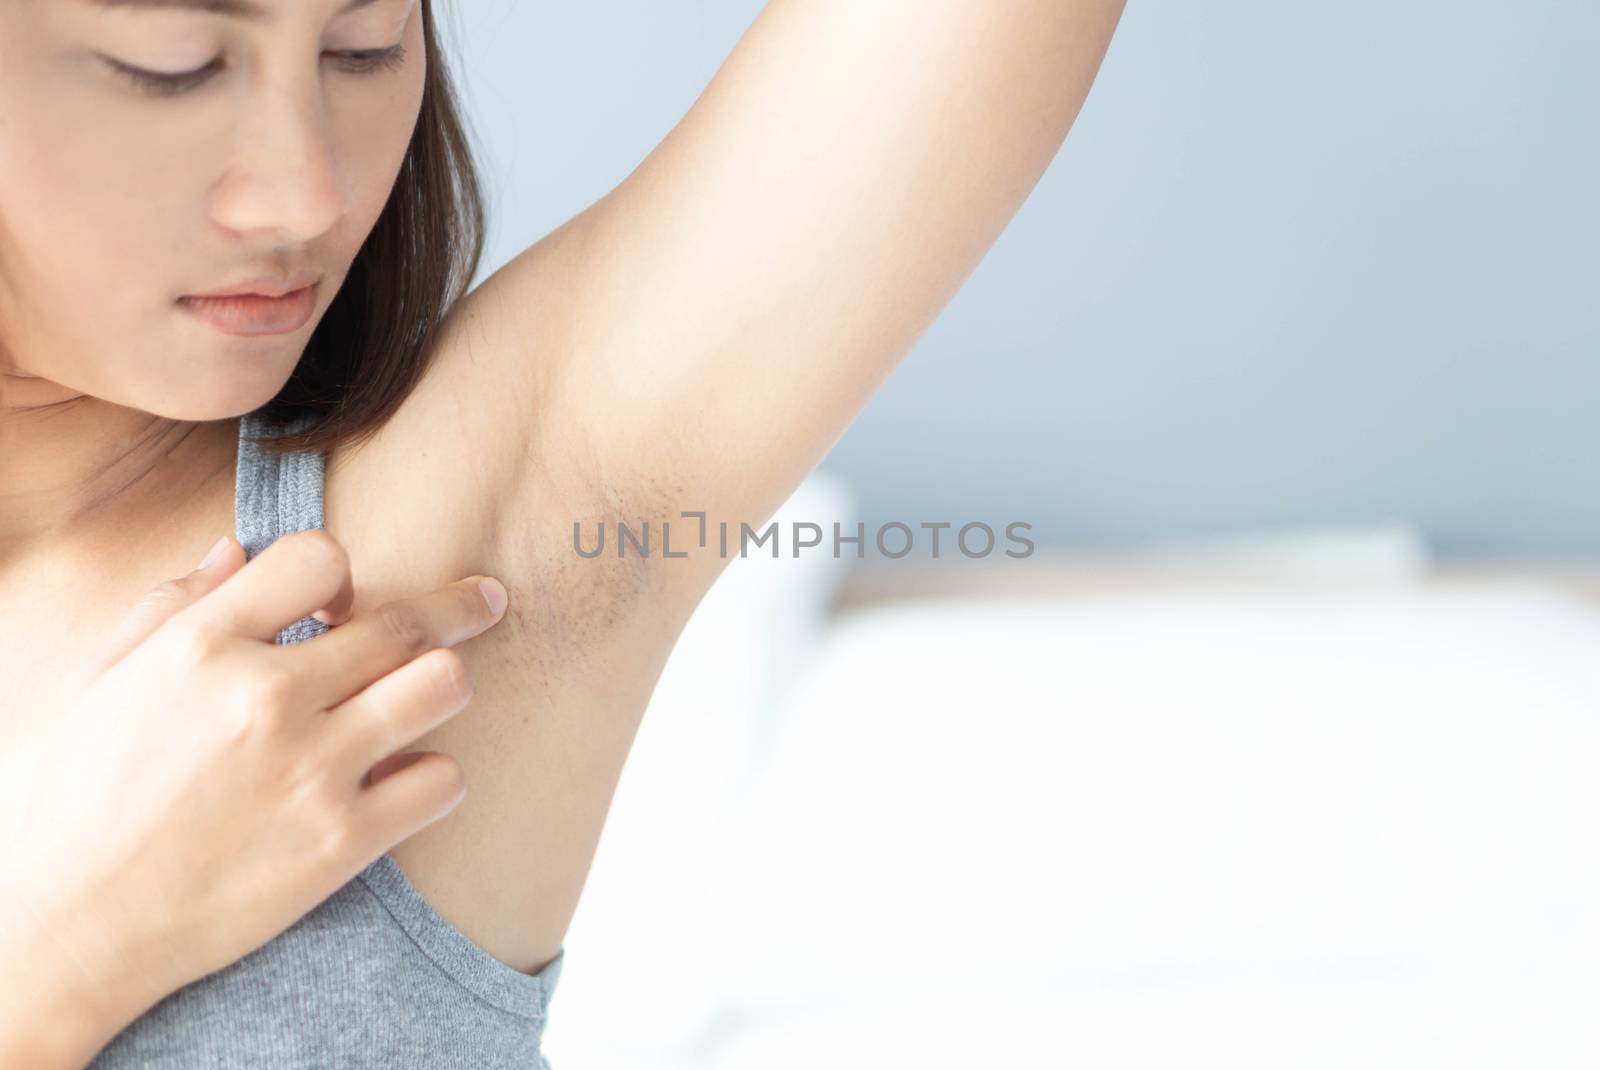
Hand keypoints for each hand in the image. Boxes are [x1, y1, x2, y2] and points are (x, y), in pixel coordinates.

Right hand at [0, 529, 508, 1039]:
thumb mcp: (96, 683)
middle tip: (486, 600)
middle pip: (405, 621)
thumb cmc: (73, 801)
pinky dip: (435, 776)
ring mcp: (311, 769)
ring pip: (441, 686)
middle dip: (457, 605)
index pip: (319, 557)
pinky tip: (405, 779)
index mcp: (200, 646)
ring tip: (434, 691)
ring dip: (444, 683)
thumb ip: (167, 606)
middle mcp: (265, 696)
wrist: (67, 930)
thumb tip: (236, 549)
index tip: (343, 603)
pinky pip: (442, 781)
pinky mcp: (342, 842)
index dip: (340, 575)